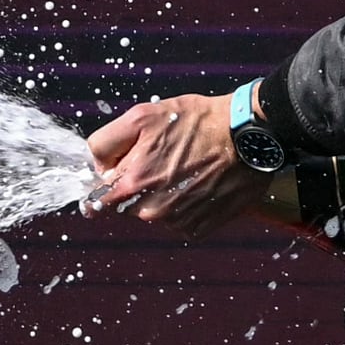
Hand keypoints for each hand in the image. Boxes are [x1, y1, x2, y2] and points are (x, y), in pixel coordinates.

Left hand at [86, 92, 283, 235]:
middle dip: (138, 184)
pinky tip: (199, 182)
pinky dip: (185, 204)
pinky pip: (180, 219)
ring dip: (162, 194)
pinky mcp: (200, 228)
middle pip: (127, 205)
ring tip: (185, 168)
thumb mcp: (142, 116)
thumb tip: (95, 167)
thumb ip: (106, 142)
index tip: (114, 176)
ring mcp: (177, 222)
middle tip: (162, 159)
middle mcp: (152, 210)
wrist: (248, 136)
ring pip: (154, 212)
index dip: (105, 183)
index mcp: (133, 183)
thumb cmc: (197, 122)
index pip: (97, 200)